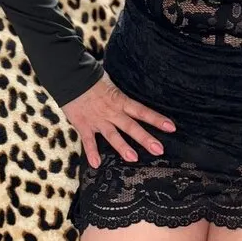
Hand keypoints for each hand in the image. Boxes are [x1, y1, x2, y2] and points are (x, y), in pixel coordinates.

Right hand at [61, 73, 175, 166]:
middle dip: (146, 138)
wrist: (70, 76)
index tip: (171, 127)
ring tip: (133, 158)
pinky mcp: (83, 124)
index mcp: (120, 101)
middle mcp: (112, 112)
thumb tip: (132, 102)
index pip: (142, 111)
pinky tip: (96, 165)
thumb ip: (121, 96)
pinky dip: (91, 152)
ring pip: (113, 135)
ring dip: (123, 147)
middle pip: (131, 126)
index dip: (157, 119)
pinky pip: (88, 141)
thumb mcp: (111, 84)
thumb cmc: (91, 78)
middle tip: (159, 150)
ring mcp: (98, 119)